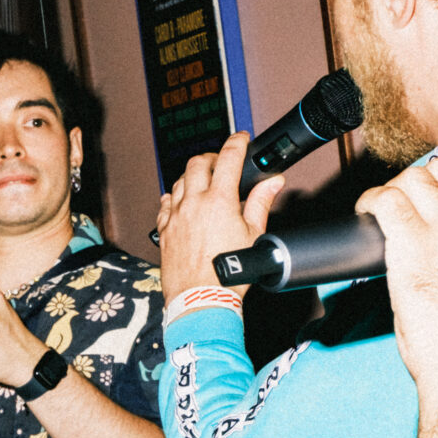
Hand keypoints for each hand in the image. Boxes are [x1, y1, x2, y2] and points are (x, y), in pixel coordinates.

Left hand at [157, 139, 285, 302]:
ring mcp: (176, 216)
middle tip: (221, 161)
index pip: (229, 158)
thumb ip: (261, 203)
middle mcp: (193, 203)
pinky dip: (174, 196)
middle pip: (197, 163)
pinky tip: (180, 200)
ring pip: (179, 181)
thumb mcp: (253, 234)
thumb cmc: (227, 272)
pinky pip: (165, 204)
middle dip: (211, 156)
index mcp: (219, 201)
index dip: (236, 143)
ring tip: (204, 181)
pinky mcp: (164, 230)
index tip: (241, 138)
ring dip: (192, 175)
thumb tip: (273, 183)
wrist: (201, 298)